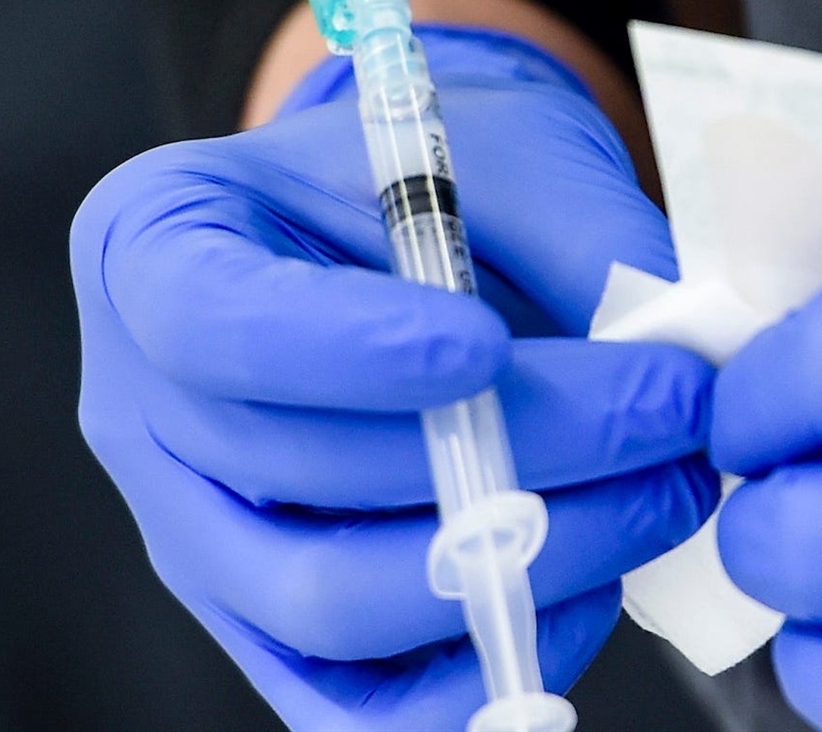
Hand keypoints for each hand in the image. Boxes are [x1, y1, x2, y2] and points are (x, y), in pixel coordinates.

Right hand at [71, 28, 717, 729]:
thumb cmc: (447, 173)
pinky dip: (478, 671)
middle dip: (513, 454)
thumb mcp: (506, 144)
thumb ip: (580, 234)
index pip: (211, 323)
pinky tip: (591, 593)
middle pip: (295, 477)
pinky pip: (355, 707)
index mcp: (155, 248)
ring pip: (327, 606)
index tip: (488, 345)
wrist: (420, 234)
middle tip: (674, 413)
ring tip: (663, 492)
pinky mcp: (268, 629)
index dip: (344, 353)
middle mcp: (143, 408)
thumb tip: (678, 350)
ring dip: (522, 562)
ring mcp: (197, 536)